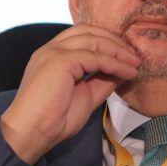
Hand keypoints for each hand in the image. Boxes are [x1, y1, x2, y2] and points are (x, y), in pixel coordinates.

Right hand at [0, 25, 140, 163]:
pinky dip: (115, 63)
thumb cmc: (53, 121)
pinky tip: (127, 72)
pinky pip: (95, 57)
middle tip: (134, 56)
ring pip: (94, 41)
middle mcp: (51, 49)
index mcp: (52, 55)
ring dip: (119, 51)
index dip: (107, 42)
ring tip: (135, 64)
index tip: (126, 56)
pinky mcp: (60, 61)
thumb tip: (122, 72)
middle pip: (89, 31)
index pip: (82, 35)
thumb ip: (102, 81)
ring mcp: (54, 53)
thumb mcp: (85, 97)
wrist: (31, 133)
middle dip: (115, 42)